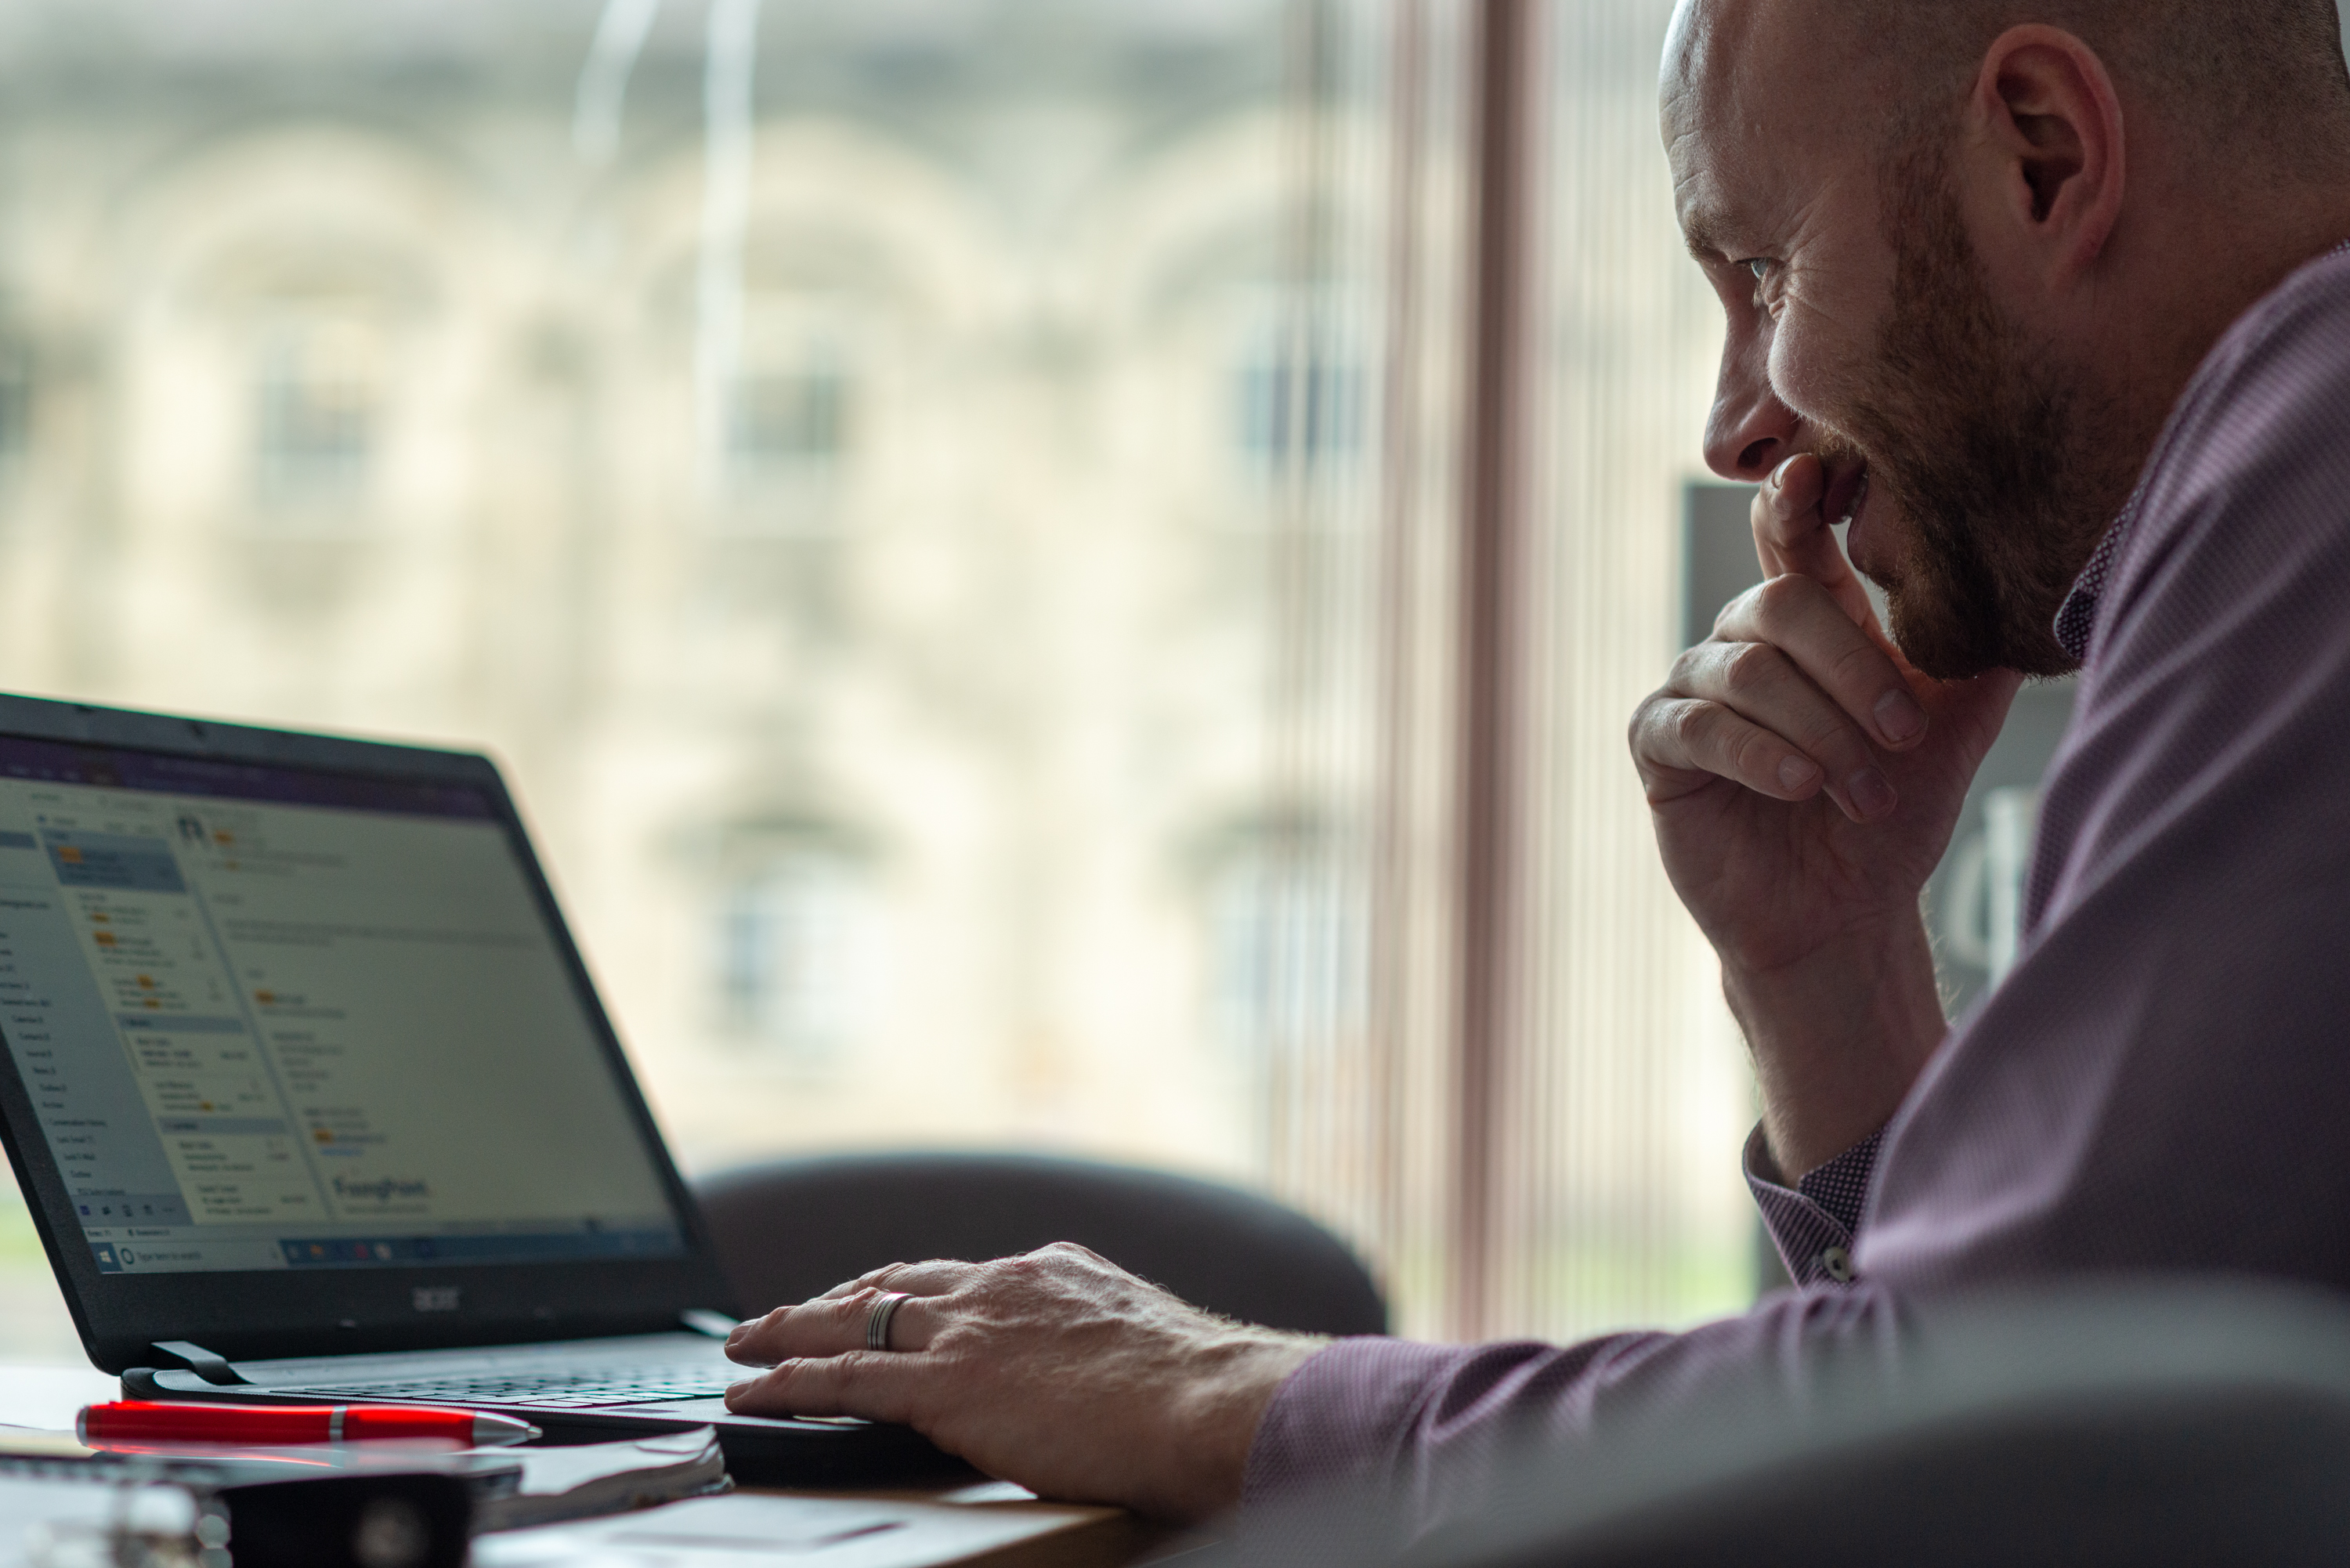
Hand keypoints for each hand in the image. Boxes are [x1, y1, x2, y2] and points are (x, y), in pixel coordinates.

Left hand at [722, 1244, 1326, 1521]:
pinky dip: (787, 1381)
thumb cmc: (1200, 1392)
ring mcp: (968, 1331)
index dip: (903, 1290)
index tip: (877, 1297)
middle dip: (833, 1297)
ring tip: (745, 1345)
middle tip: (787, 1313)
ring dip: (790, 1331)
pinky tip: (751, 1392)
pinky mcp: (945, 1385)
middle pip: (892, 1284)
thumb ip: (1100, 1345)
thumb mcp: (1144, 1342)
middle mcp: (1000, 1285)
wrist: (1208, 1402)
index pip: (955, 1276)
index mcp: (1050, 1271)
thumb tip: (1099, 1376)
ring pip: (852, 1319)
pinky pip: (842, 1378)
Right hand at [1627, 454, 2020, 1174]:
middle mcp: (1743, 641)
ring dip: (1820, 729)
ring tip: (1864, 791)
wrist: (1842, 916)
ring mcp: (1693, 690)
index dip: (1797, 501)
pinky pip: (1695, 726)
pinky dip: (1758, 752)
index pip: (1794, 537)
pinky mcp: (1659, 748)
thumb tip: (2034, 573)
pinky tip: (1801, 786)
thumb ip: (1973, 652)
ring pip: (1746, 669)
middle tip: (1904, 733)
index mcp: (1809, 620)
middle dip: (1852, 668)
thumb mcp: (1949, 728)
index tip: (1815, 472)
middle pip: (1780, 603)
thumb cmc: (1891, 814)